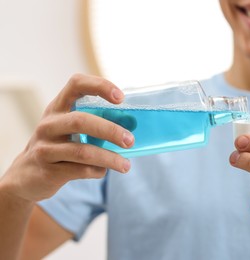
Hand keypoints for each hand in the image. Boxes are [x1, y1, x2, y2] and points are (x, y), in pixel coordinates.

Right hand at [0, 74, 133, 201]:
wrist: (26, 176)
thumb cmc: (58, 146)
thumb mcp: (68, 129)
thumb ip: (94, 124)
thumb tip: (131, 126)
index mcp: (58, 107)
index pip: (76, 85)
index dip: (100, 86)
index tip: (121, 98)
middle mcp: (49, 124)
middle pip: (81, 121)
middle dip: (110, 130)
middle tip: (130, 140)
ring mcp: (45, 147)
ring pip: (82, 151)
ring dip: (110, 158)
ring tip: (126, 165)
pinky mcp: (48, 170)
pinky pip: (80, 170)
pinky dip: (97, 171)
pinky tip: (104, 171)